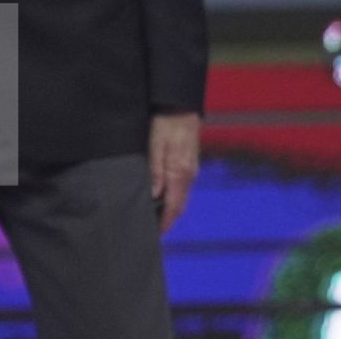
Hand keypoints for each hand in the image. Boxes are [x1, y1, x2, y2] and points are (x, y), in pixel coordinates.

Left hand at [148, 111, 200, 233]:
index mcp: (180, 173)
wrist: (181, 103)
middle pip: (180, 206)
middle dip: (167, 221)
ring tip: (152, 217)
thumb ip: (156, 170)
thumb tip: (154, 196)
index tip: (153, 237)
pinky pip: (182, 187)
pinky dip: (173, 197)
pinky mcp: (190, 162)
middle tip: (149, 232)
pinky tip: (160, 197)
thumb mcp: (155, 144)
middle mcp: (189, 174)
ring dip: (170, 209)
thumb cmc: (166, 122)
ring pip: (181, 197)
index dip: (165, 225)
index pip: (174, 208)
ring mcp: (191, 169)